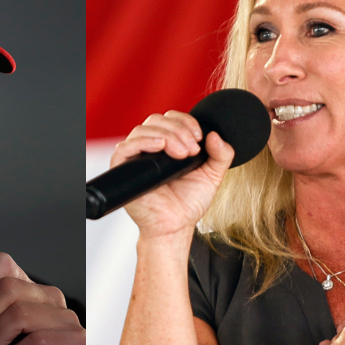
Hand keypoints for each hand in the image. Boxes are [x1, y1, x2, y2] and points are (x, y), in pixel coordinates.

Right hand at [110, 110, 234, 239]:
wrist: (175, 226)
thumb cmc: (188, 203)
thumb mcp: (213, 175)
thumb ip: (222, 155)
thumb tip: (215, 135)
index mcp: (167, 144)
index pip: (171, 118)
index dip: (186, 121)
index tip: (199, 137)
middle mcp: (149, 147)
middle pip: (157, 120)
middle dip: (178, 130)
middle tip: (192, 150)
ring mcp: (135, 157)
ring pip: (143, 129)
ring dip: (166, 135)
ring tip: (181, 153)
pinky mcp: (123, 169)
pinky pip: (125, 147)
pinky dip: (143, 141)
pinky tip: (160, 146)